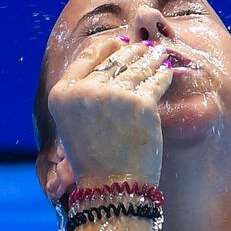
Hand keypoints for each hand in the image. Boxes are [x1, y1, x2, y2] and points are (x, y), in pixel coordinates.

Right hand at [47, 39, 172, 186]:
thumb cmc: (94, 159)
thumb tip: (108, 58)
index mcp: (62, 94)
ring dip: (152, 57)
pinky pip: (156, 81)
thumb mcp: (74, 122)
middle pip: (114, 58)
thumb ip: (85, 92)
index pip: (87, 55)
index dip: (106, 46)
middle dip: (132, 51)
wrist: (112, 189)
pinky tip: (168, 72)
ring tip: (160, 54)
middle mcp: (85, 91)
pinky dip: (164, 75)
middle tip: (146, 47)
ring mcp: (114, 96)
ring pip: (138, 66)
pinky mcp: (141, 104)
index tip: (119, 42)